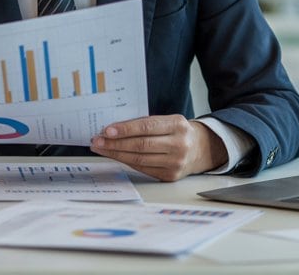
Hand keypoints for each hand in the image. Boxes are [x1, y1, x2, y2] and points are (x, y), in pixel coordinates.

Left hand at [90, 115, 227, 181]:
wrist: (201, 149)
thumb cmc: (177, 132)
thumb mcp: (168, 121)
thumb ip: (146, 123)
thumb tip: (115, 129)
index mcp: (177, 125)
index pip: (146, 126)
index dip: (125, 129)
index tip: (107, 130)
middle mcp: (178, 145)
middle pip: (141, 145)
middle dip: (115, 143)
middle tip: (97, 140)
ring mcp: (175, 163)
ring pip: (139, 159)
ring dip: (116, 154)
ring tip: (101, 148)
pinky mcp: (170, 176)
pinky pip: (143, 168)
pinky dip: (126, 162)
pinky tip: (115, 156)